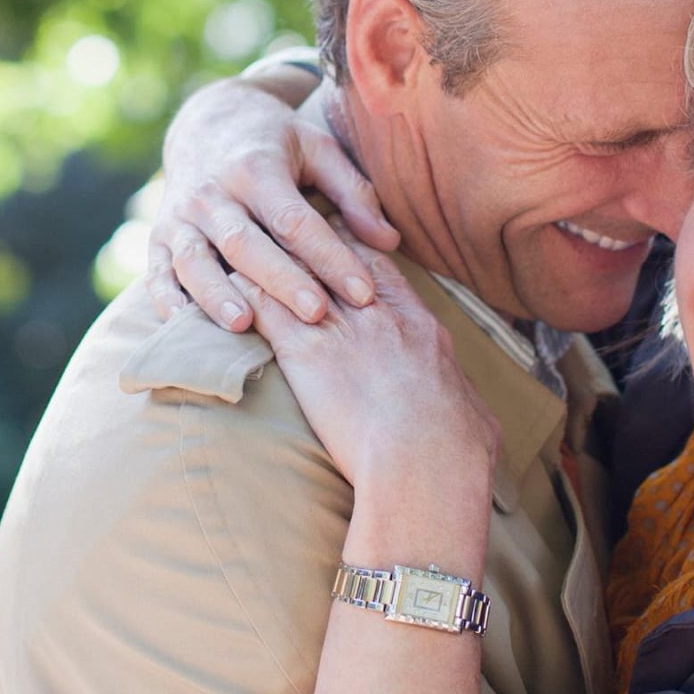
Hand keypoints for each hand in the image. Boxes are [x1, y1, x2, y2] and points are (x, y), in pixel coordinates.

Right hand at [148, 74, 398, 332]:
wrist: (207, 122)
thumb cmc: (275, 143)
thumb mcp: (318, 150)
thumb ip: (355, 194)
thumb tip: (390, 242)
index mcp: (256, 167)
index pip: (294, 219)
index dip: (329, 256)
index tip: (363, 292)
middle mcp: (212, 191)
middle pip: (245, 243)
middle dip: (280, 281)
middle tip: (316, 315)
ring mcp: (180, 215)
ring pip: (194, 259)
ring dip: (216, 294)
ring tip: (245, 325)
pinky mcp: (159, 234)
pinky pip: (157, 271)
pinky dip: (166, 299)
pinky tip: (186, 325)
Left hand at [241, 244, 497, 497]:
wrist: (428, 461)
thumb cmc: (458, 452)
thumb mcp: (473, 417)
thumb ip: (462, 403)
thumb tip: (471, 416)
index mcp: (419, 326)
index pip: (377, 270)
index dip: (350, 253)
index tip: (330, 246)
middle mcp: (377, 315)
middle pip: (330, 257)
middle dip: (301, 241)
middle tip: (275, 232)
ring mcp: (341, 330)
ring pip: (294, 272)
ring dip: (265, 259)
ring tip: (238, 247)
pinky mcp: (306, 354)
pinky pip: (266, 307)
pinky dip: (243, 292)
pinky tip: (221, 285)